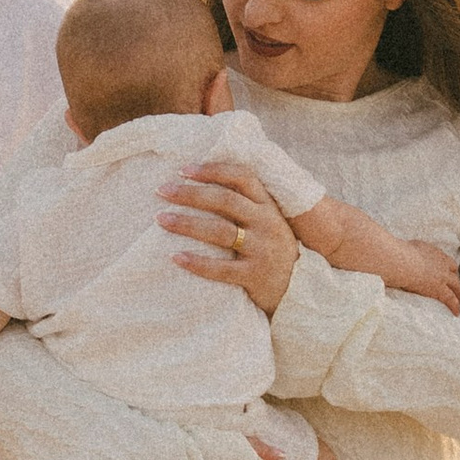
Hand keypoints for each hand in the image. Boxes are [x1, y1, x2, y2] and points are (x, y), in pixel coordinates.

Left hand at [159, 161, 298, 313]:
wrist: (298, 289)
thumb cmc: (271, 249)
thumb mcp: (267, 221)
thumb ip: (245, 203)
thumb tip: (202, 182)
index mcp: (268, 206)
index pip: (242, 177)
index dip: (213, 170)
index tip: (184, 170)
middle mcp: (267, 223)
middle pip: (225, 200)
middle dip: (190, 193)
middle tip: (162, 190)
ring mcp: (262, 250)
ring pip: (220, 231)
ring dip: (187, 223)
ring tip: (161, 219)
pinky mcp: (255, 275)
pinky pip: (221, 268)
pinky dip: (197, 262)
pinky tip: (176, 257)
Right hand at [393, 242, 459, 314]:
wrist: (403, 262)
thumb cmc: (401, 254)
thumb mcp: (411, 248)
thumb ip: (415, 252)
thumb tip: (409, 254)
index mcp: (436, 254)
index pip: (448, 262)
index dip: (449, 270)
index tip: (449, 274)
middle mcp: (442, 264)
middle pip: (454, 274)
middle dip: (455, 282)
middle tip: (456, 289)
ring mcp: (443, 277)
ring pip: (456, 286)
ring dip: (458, 294)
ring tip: (458, 301)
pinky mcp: (439, 289)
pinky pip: (450, 299)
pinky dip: (454, 306)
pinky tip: (456, 312)